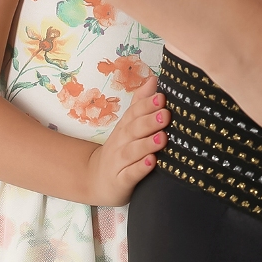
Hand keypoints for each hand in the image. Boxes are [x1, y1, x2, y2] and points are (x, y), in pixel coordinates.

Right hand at [86, 76, 168, 205]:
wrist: (95, 180)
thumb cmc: (121, 149)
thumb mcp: (129, 125)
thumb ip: (141, 103)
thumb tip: (154, 79)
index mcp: (125, 127)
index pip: (134, 113)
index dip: (147, 105)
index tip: (162, 97)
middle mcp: (121, 142)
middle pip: (133, 130)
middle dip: (149, 121)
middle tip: (166, 114)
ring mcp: (119, 162)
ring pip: (132, 152)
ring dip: (147, 144)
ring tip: (163, 138)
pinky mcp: (120, 182)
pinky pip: (130, 175)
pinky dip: (140, 169)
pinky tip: (152, 162)